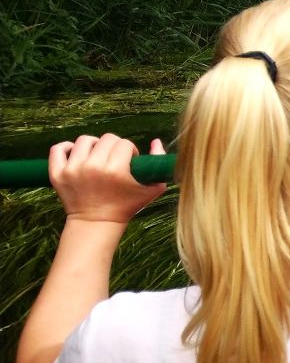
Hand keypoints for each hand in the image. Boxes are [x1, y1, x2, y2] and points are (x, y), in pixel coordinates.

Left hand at [48, 134, 165, 223]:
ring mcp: (72, 170)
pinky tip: (76, 153)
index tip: (130, 161)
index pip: (125, 144)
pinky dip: (67, 147)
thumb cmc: (126, 206)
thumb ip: (158, 163)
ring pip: (85, 140)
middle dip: (114, 146)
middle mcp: (92, 167)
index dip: (131, 150)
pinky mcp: (57, 174)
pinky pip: (58, 149)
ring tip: (97, 156)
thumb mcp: (152, 189)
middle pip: (107, 139)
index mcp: (116, 171)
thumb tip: (156, 141)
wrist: (96, 223)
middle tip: (115, 158)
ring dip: (94, 145)